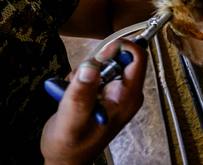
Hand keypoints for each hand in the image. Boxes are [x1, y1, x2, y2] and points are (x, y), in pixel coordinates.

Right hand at [41, 39, 147, 164]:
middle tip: (78, 82)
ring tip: (72, 93)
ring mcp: (115, 92)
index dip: (120, 47)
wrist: (64, 159)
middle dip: (94, 64)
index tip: (100, 55)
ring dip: (83, 73)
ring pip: (102, 64)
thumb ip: (81, 93)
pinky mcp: (104, 93)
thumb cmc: (70, 146)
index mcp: (127, 98)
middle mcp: (125, 93)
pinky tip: (72, 95)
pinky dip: (80, 79)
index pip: (138, 57)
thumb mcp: (72, 119)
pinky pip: (94, 72)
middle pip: (118, 57)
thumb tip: (92, 66)